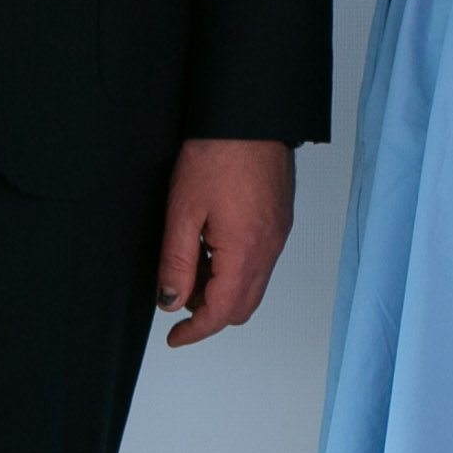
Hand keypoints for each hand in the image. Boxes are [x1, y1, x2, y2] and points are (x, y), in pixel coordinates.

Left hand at [156, 137, 293, 347]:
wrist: (250, 115)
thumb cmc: (218, 153)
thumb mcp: (183, 212)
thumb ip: (177, 263)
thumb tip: (171, 302)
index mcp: (245, 251)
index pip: (222, 312)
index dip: (195, 331)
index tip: (175, 337)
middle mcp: (269, 248)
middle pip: (243, 306)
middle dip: (210, 312)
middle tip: (179, 296)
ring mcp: (279, 235)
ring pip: (253, 285)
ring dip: (224, 289)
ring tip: (193, 263)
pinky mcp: (281, 220)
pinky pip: (261, 261)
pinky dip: (237, 268)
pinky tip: (213, 243)